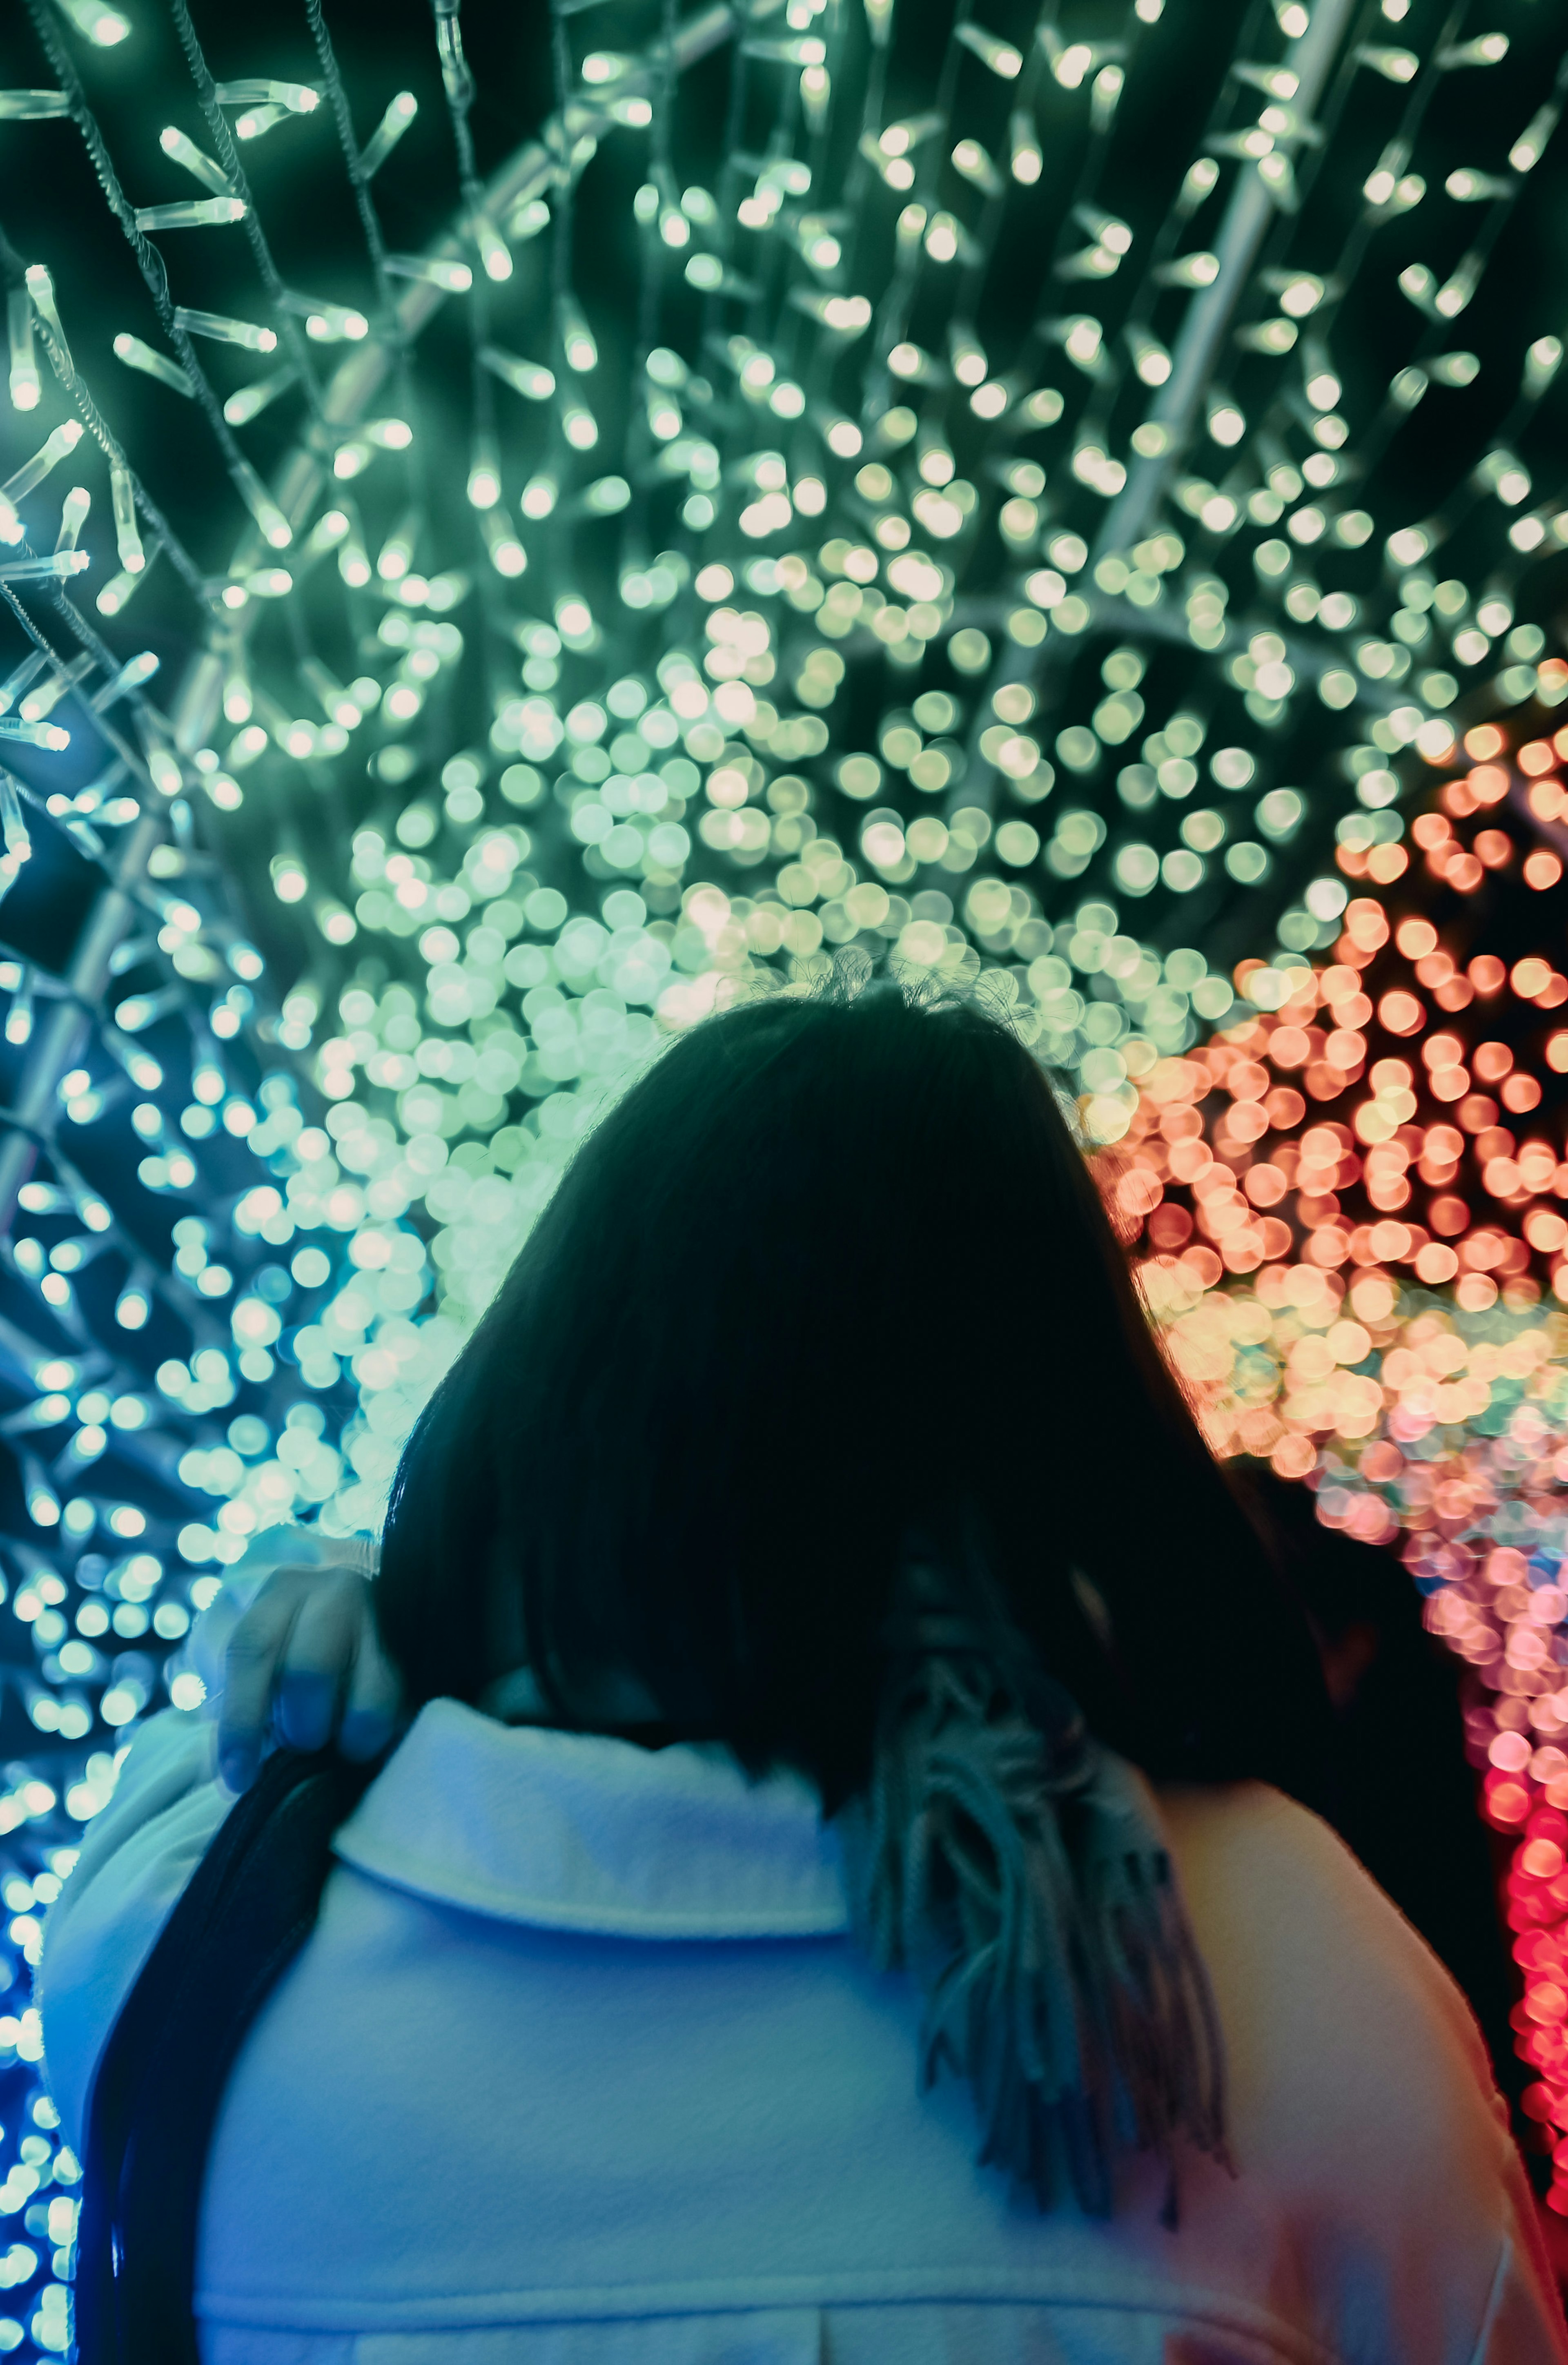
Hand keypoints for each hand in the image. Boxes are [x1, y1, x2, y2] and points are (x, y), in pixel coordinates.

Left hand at [216, 1559, 403, 1795]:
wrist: (364, 1615)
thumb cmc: (297, 1648)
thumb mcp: (264, 1658)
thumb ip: (246, 1697)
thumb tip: (234, 1768)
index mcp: (283, 1590)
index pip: (251, 1650)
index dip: (240, 1721)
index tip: (238, 1779)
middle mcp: (335, 1592)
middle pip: (310, 1671)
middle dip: (301, 1727)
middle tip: (301, 1743)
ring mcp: (385, 1617)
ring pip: (368, 1700)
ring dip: (346, 1738)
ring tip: (337, 1739)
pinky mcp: (419, 1651)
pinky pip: (402, 1714)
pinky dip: (377, 1738)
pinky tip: (362, 1736)